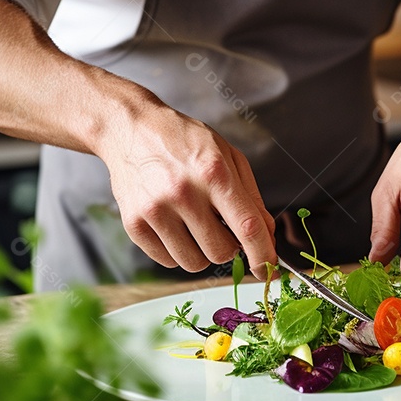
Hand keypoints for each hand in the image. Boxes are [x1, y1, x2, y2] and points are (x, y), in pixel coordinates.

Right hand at [99, 104, 276, 278]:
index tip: (269, 271)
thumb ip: (252, 197)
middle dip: (228, 246)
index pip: (247, 227)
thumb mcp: (228, 156)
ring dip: (202, 252)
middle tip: (219, 226)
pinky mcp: (134, 223)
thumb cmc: (185, 141)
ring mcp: (155, 210)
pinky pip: (167, 261)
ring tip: (194, 224)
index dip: (262, 254)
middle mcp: (184, 193)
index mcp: (214, 173)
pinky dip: (177, 251)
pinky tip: (174, 225)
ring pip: (194, 263)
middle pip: (221, 252)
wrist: (131, 129)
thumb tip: (268, 236)